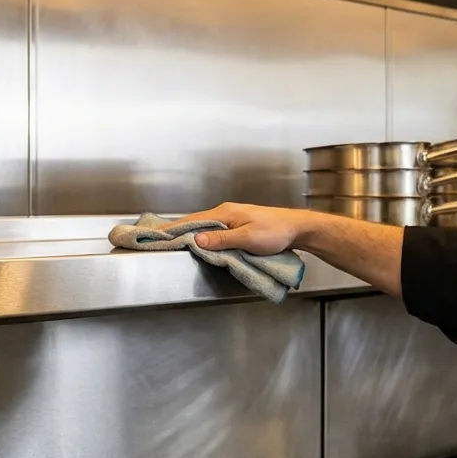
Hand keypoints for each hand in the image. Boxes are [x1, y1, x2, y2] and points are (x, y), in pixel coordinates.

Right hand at [163, 203, 311, 254]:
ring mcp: (232, 219)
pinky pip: (216, 231)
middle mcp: (226, 213)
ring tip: (174, 243)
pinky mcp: (239, 227)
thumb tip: (196, 240)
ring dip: (191, 234)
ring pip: (206, 227)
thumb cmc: (276, 232)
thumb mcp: (247, 238)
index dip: (175, 228)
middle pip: (197, 223)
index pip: (193, 220)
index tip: (159, 234)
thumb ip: (221, 240)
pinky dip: (204, 237)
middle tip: (161, 240)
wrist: (297, 229)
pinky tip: (200, 244)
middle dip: (179, 231)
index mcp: (225, 213)